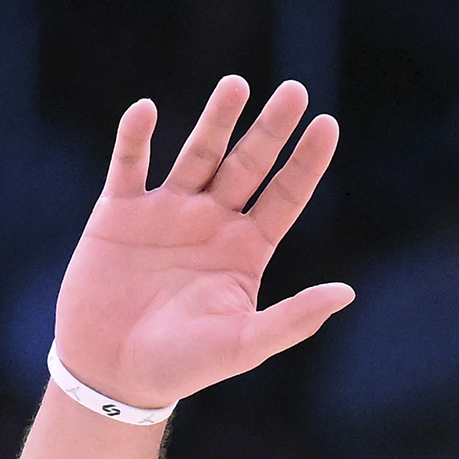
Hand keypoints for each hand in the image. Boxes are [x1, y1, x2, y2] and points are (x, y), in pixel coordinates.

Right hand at [50, 77, 352, 408]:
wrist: (111, 373)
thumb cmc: (182, 366)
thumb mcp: (245, 344)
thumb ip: (294, 318)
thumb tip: (347, 293)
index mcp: (246, 250)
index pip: (286, 195)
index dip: (306, 161)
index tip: (327, 123)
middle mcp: (211, 223)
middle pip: (248, 164)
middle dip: (270, 129)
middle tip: (295, 91)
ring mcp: (166, 213)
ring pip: (197, 154)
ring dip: (216, 120)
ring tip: (237, 85)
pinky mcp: (118, 213)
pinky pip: (129, 164)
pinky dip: (135, 137)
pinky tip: (147, 110)